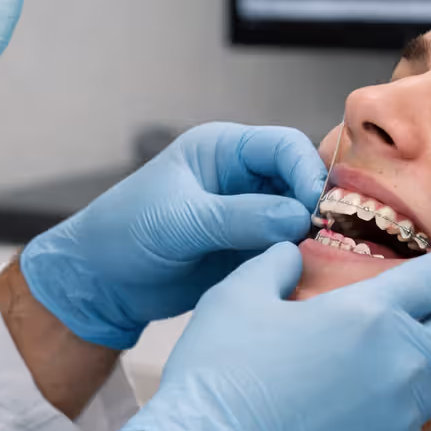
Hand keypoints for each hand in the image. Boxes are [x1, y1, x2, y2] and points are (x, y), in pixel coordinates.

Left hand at [20, 123, 325, 348]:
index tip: (317, 207)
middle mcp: (243, 179)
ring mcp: (249, 216)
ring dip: (313, 239)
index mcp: (223, 150)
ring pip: (301, 219)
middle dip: (318, 207)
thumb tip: (298, 217)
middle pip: (302, 181)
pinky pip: (289, 252)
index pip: (284, 146)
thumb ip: (238, 217)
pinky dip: (301, 263)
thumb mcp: (179, 221)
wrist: (101, 283)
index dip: (307, 172)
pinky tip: (307, 279)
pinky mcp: (250, 252)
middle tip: (330, 240)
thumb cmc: (123, 233)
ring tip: (320, 262)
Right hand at [114, 242, 430, 430]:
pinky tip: (349, 419)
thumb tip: (290, 255)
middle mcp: (398, 363)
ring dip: (415, 376)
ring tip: (373, 376)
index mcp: (368, 313)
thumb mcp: (238, 295)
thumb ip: (274, 265)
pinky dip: (391, 420)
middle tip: (401, 326)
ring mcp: (399, 417)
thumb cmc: (223, 371)